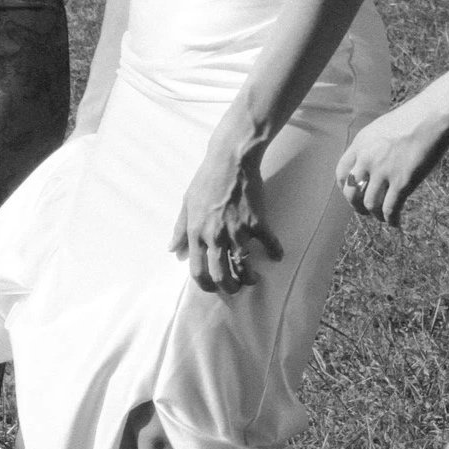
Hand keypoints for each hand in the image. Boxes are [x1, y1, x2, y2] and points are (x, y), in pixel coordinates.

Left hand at [169, 148, 282, 293]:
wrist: (231, 159)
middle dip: (229, 287)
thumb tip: (172, 249)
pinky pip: (268, 244)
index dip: (206, 285)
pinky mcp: (257, 222)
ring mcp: (237, 230)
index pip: (197, 271)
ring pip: (243, 266)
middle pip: (221, 275)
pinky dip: (274, 252)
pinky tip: (276, 256)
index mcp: (197, 233)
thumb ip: (180, 229)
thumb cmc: (206, 179)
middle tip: (235, 288)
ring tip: (253, 279)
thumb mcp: (186, 203)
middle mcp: (215, 236)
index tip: (213, 288)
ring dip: (250, 278)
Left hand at [335, 99, 448, 226]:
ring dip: (375, 215)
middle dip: (356, 206)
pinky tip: (395, 223)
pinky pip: (390, 208)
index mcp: (360, 144)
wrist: (434, 115)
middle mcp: (367, 159)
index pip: (342, 172)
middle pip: (352, 193)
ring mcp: (384, 171)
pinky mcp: (402, 182)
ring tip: (383, 217)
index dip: (345, 187)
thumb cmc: (415, 118)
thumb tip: (372, 163)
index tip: (353, 193)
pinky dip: (391, 219)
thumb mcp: (383, 128)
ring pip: (371, 204)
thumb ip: (373, 146)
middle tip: (364, 211)